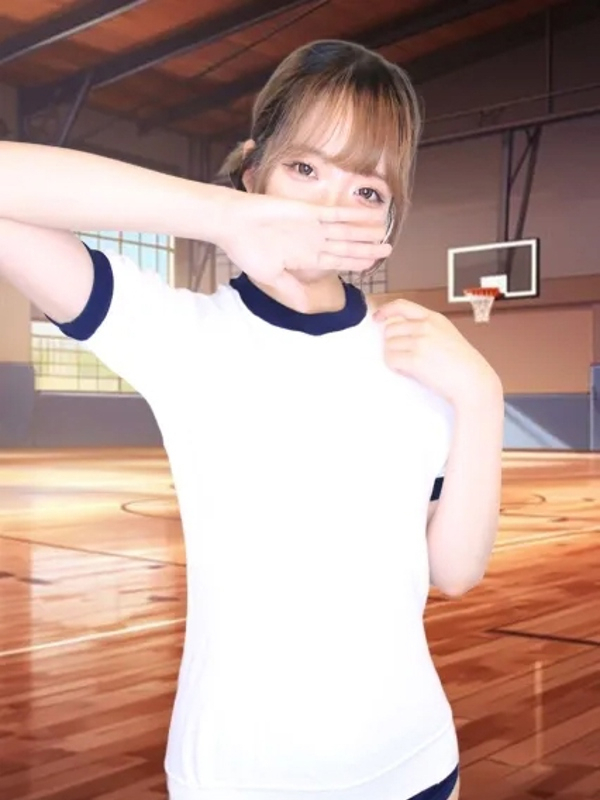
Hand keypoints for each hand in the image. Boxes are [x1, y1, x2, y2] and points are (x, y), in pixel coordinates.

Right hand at [218, 191, 390, 307]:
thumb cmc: (247, 251)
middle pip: (345, 246)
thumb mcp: (271, 277)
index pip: (336, 261)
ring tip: (384, 233)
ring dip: (364, 232)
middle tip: (388, 250)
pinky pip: (335, 214)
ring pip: (345, 230)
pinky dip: (352, 216)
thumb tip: (307, 309)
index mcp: (304, 258)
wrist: (233, 224)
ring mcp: (311, 226)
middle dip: (366, 249)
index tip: (372, 265)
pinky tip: (368, 217)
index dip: (355, 263)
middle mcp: (311, 242)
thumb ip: (292, 291)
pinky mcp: (307, 211)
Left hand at [374, 299, 501, 406]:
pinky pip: (391, 360)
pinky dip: (396, 367)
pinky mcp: (415, 359)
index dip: (385, 310)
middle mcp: (426, 326)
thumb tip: (400, 331)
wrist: (473, 381)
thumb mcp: (447, 335)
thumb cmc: (463, 363)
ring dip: (395, 356)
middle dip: (393, 343)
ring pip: (389, 346)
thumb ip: (426, 329)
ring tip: (411, 365)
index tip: (377, 317)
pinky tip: (408, 371)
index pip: (402, 306)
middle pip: (390, 330)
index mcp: (434, 318)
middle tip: (405, 355)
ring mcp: (420, 342)